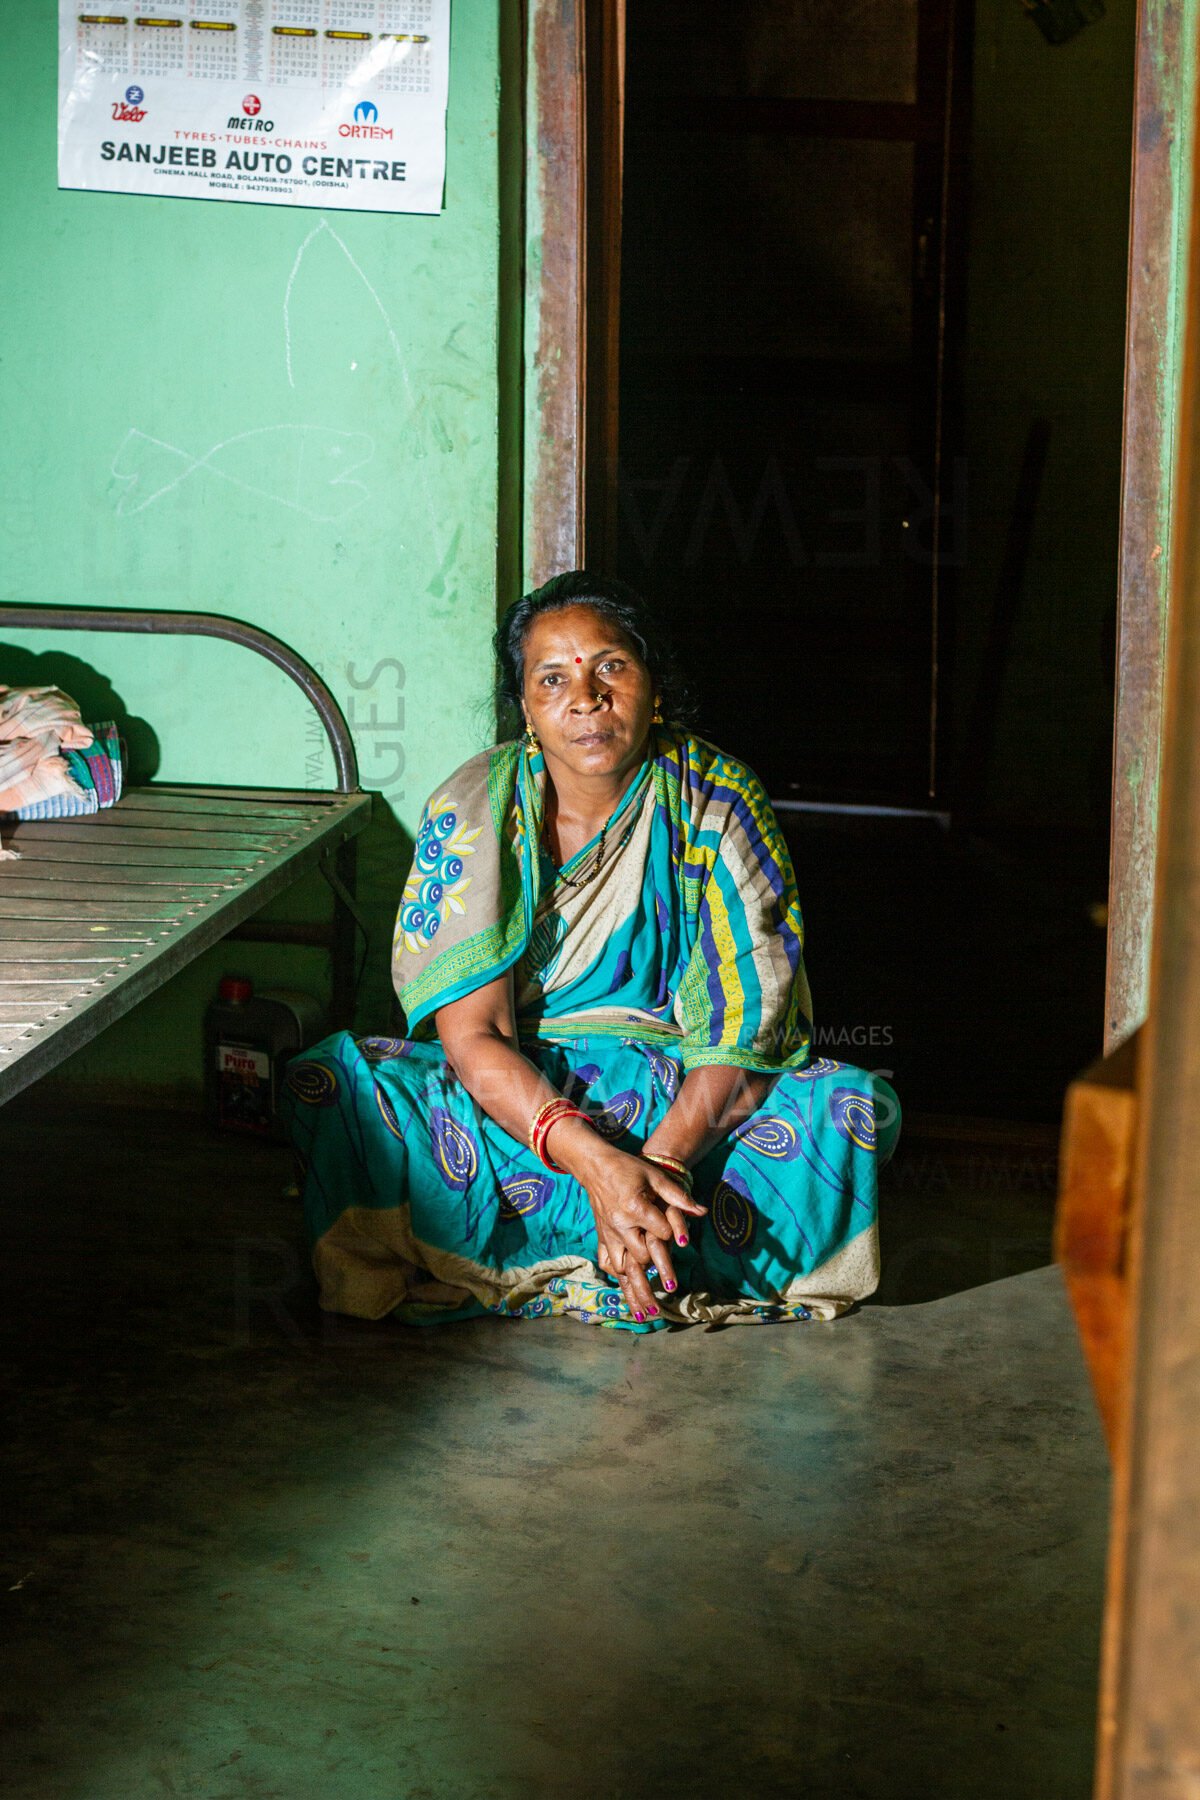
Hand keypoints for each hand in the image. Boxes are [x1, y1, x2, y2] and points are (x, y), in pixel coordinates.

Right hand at [582, 1147, 705, 1320]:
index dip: (672, 1234)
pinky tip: (625, 1291)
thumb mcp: (656, 1176)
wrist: (595, 1165)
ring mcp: (608, 1234)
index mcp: (634, 1208)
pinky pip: (608, 1262)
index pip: (660, 1232)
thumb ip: (678, 1196)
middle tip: (668, 1299)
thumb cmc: (629, 1168)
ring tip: (645, 1314)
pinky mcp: (602, 1237)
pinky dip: (617, 1277)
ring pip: (622, 1269)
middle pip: (640, 1260)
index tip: (679, 1237)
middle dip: (652, 1280)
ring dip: (633, 1291)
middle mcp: (620, 1226)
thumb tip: (702, 1210)